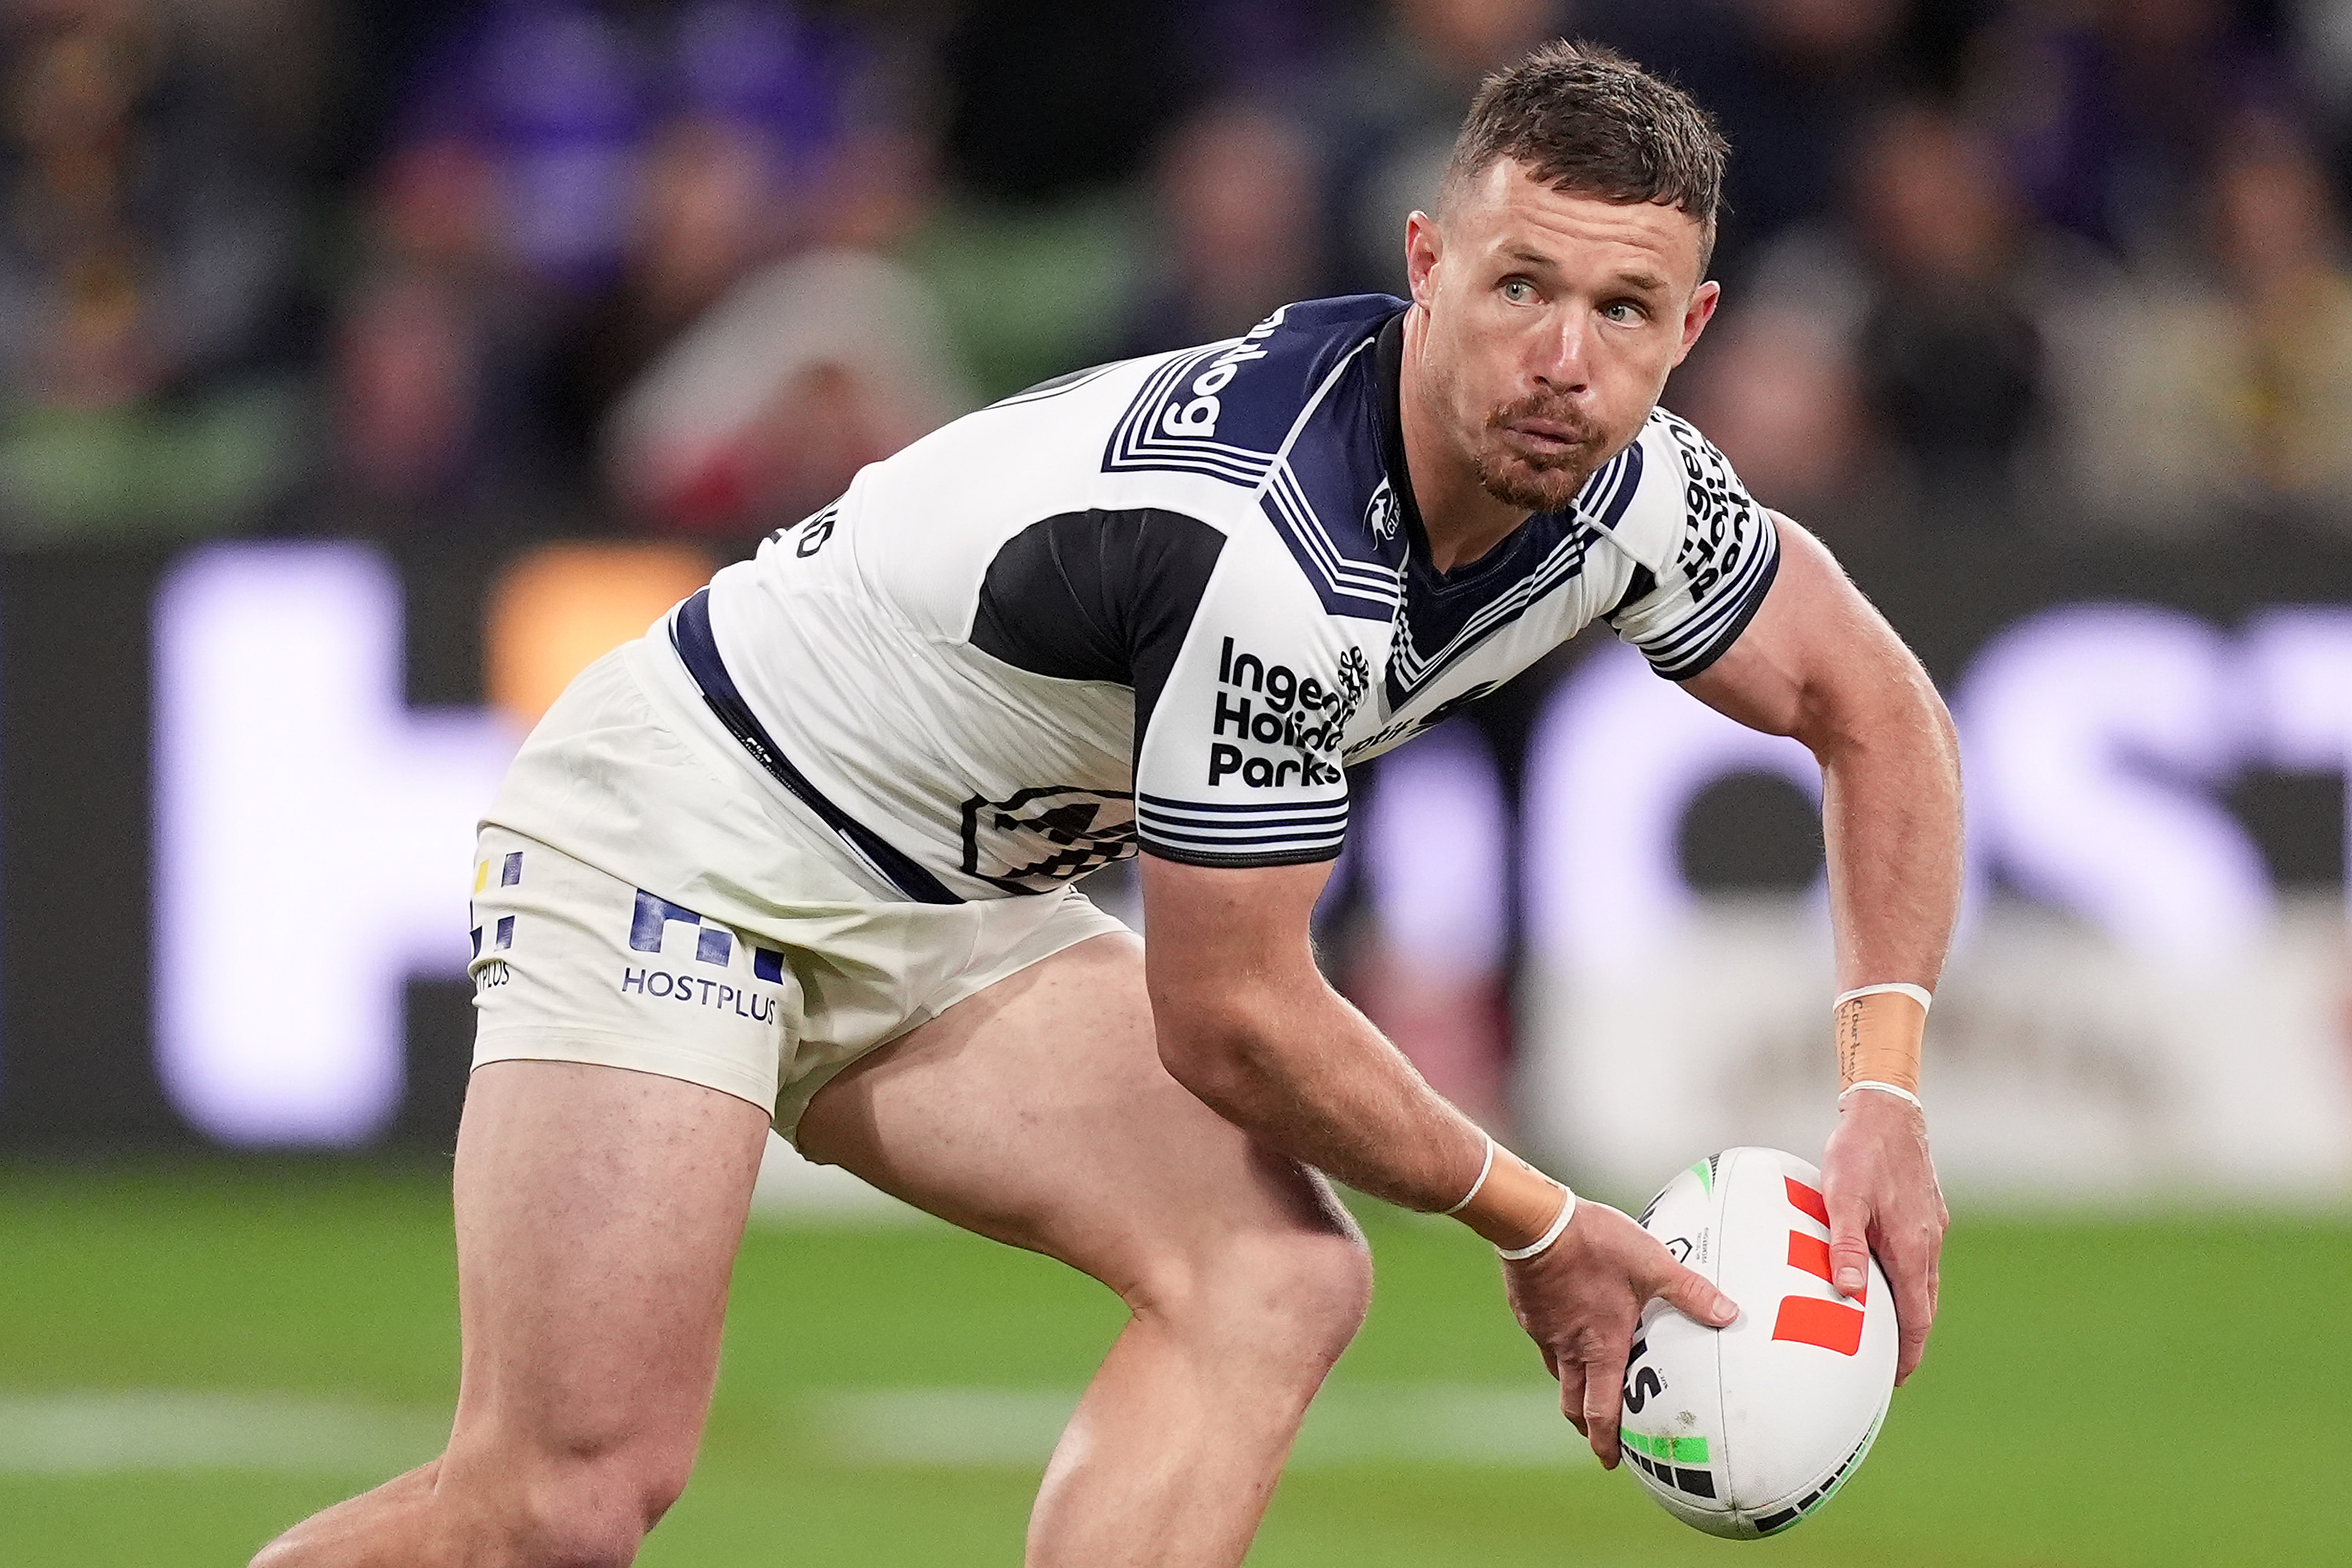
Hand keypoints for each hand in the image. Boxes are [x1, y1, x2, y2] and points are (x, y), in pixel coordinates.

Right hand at [1500, 1198, 1738, 1468]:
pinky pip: (1545, 1340)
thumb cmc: (1595, 1245)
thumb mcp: (1652, 1264)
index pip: (1600, 1411)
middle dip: (1586, 1425)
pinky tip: (1568, 1328)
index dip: (1606, 1441)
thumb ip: (1690, 1291)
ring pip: (1559, 1372)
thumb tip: (1730, 1315)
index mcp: (1600, 1347)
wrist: (1536, 1223)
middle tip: (1598, 1435)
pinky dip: (1559, 1347)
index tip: (1612, 1461)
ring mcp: (1544, 1331)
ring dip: (1573, 1387)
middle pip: (1572, 1404)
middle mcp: (1569, 1348)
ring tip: (1588, 1385)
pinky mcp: (1528, 1312)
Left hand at [1820, 1090, 1947, 1384]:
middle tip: (1890, 1366)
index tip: (1896, 1378)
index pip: (1917, 1318)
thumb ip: (1845, 1246)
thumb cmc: (1859, 1153)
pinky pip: (1921, 1257)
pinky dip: (1908, 1278)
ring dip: (1910, 1307)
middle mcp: (1928, 1243)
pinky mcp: (1927, 1212)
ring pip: (1924, 1280)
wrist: (1887, 1111)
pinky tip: (1887, 1275)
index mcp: (1911, 1249)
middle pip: (1925, 1305)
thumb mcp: (1842, 1199)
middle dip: (1910, 1338)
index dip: (1909, 1351)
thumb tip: (1848, 1293)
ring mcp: (1931, 1227)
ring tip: (1888, 1330)